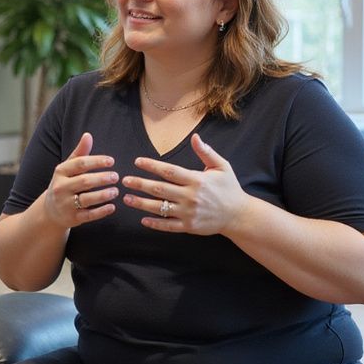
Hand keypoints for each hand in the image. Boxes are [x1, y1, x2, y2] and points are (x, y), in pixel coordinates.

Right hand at [43, 132, 117, 227]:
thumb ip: (79, 153)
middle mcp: (61, 187)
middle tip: (116, 176)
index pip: (80, 164)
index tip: (111, 161)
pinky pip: (89, 215)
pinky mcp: (72, 218)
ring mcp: (66, 204)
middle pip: (84, 181)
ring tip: (116, 191)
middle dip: (102, 178)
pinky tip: (112, 206)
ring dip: (103, 195)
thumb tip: (88, 135)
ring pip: (87, 199)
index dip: (96, 161)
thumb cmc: (64, 184)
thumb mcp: (68, 168)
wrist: (50, 211)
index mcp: (60, 172)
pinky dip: (101, 211)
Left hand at [121, 133, 249, 233]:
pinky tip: (142, 219)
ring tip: (127, 198)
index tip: (137, 162)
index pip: (169, 171)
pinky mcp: (189, 226)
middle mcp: (190, 196)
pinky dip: (155, 223)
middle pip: (159, 189)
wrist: (239, 215)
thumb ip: (206, 152)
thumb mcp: (221, 166)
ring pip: (160, 208)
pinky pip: (168, 225)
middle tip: (124, 180)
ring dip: (141, 203)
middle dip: (140, 184)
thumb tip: (195, 137)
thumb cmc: (229, 188)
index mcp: (197, 180)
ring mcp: (188, 213)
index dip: (152, 166)